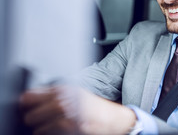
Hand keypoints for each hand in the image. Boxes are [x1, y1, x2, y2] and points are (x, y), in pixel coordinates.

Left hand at [20, 86, 136, 134]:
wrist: (112, 118)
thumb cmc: (93, 106)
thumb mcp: (75, 93)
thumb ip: (55, 93)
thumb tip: (28, 97)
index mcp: (64, 90)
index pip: (32, 95)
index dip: (26, 102)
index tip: (24, 105)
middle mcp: (65, 101)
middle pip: (32, 114)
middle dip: (31, 118)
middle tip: (33, 119)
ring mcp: (68, 117)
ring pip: (38, 128)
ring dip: (39, 129)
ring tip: (45, 127)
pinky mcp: (71, 129)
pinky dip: (47, 134)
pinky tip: (53, 131)